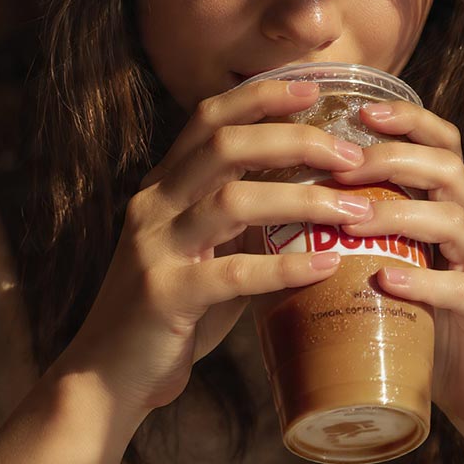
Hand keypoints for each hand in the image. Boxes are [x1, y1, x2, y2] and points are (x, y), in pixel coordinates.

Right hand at [68, 80, 377, 416]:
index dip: (259, 96)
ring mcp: (155, 247)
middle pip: (225, 144)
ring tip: (355, 211)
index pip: (208, 117)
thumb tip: (315, 195)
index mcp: (164, 186)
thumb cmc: (170, 311)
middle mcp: (155, 204)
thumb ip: (242, 220)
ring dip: (302, 201)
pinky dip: (285, 266)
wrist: (108, 376)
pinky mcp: (164, 295)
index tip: (312, 87)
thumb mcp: (204, 250)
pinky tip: (325, 267)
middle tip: (350, 156)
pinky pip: (233, 273)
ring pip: (232, 201)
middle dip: (294, 140)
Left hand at [329, 101, 463, 437]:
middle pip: (448, 168)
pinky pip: (463, 289)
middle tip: (341, 168)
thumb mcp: (393, 265)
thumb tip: (276, 215)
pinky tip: (385, 279)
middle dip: (394, 158)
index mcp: (450, 207)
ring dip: (398, 214)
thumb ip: (357, 238)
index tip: (360, 111)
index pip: (441, 144)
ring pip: (455, 221)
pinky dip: (423, 280)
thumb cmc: (425, 320)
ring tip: (350, 221)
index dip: (408, 119)